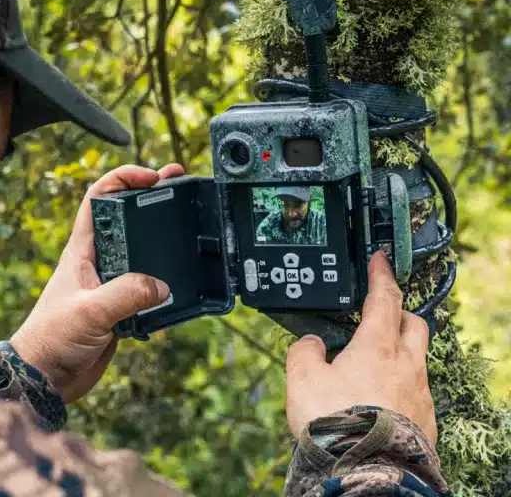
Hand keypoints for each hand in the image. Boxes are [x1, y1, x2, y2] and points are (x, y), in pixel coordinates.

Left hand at [10, 163, 184, 403]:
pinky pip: (147, 289)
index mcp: (83, 250)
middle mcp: (97, 262)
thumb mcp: (90, 310)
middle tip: (180, 184)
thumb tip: (162, 286)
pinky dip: (165, 284)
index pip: (99, 198)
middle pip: (126, 219)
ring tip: (189, 226)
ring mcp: (110, 285)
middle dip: (151, 199)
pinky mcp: (120, 309)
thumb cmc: (51, 338)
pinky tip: (183, 283)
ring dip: (162, 241)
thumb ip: (127, 294)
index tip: (152, 177)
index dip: (123, 179)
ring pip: (141, 254)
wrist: (44, 377)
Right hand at [285, 251, 437, 445]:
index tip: (380, 260)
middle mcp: (405, 364)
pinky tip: (380, 397)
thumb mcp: (302, 379)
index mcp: (377, 346)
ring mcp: (419, 393)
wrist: (366, 469)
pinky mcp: (425, 420)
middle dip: (399, 312)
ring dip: (398, 352)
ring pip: (416, 358)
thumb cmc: (335, 421)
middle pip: (413, 324)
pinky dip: (399, 384)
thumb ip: (304, 352)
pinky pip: (416, 391)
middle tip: (380, 312)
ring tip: (372, 362)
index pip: (384, 298)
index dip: (381, 275)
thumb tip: (311, 343)